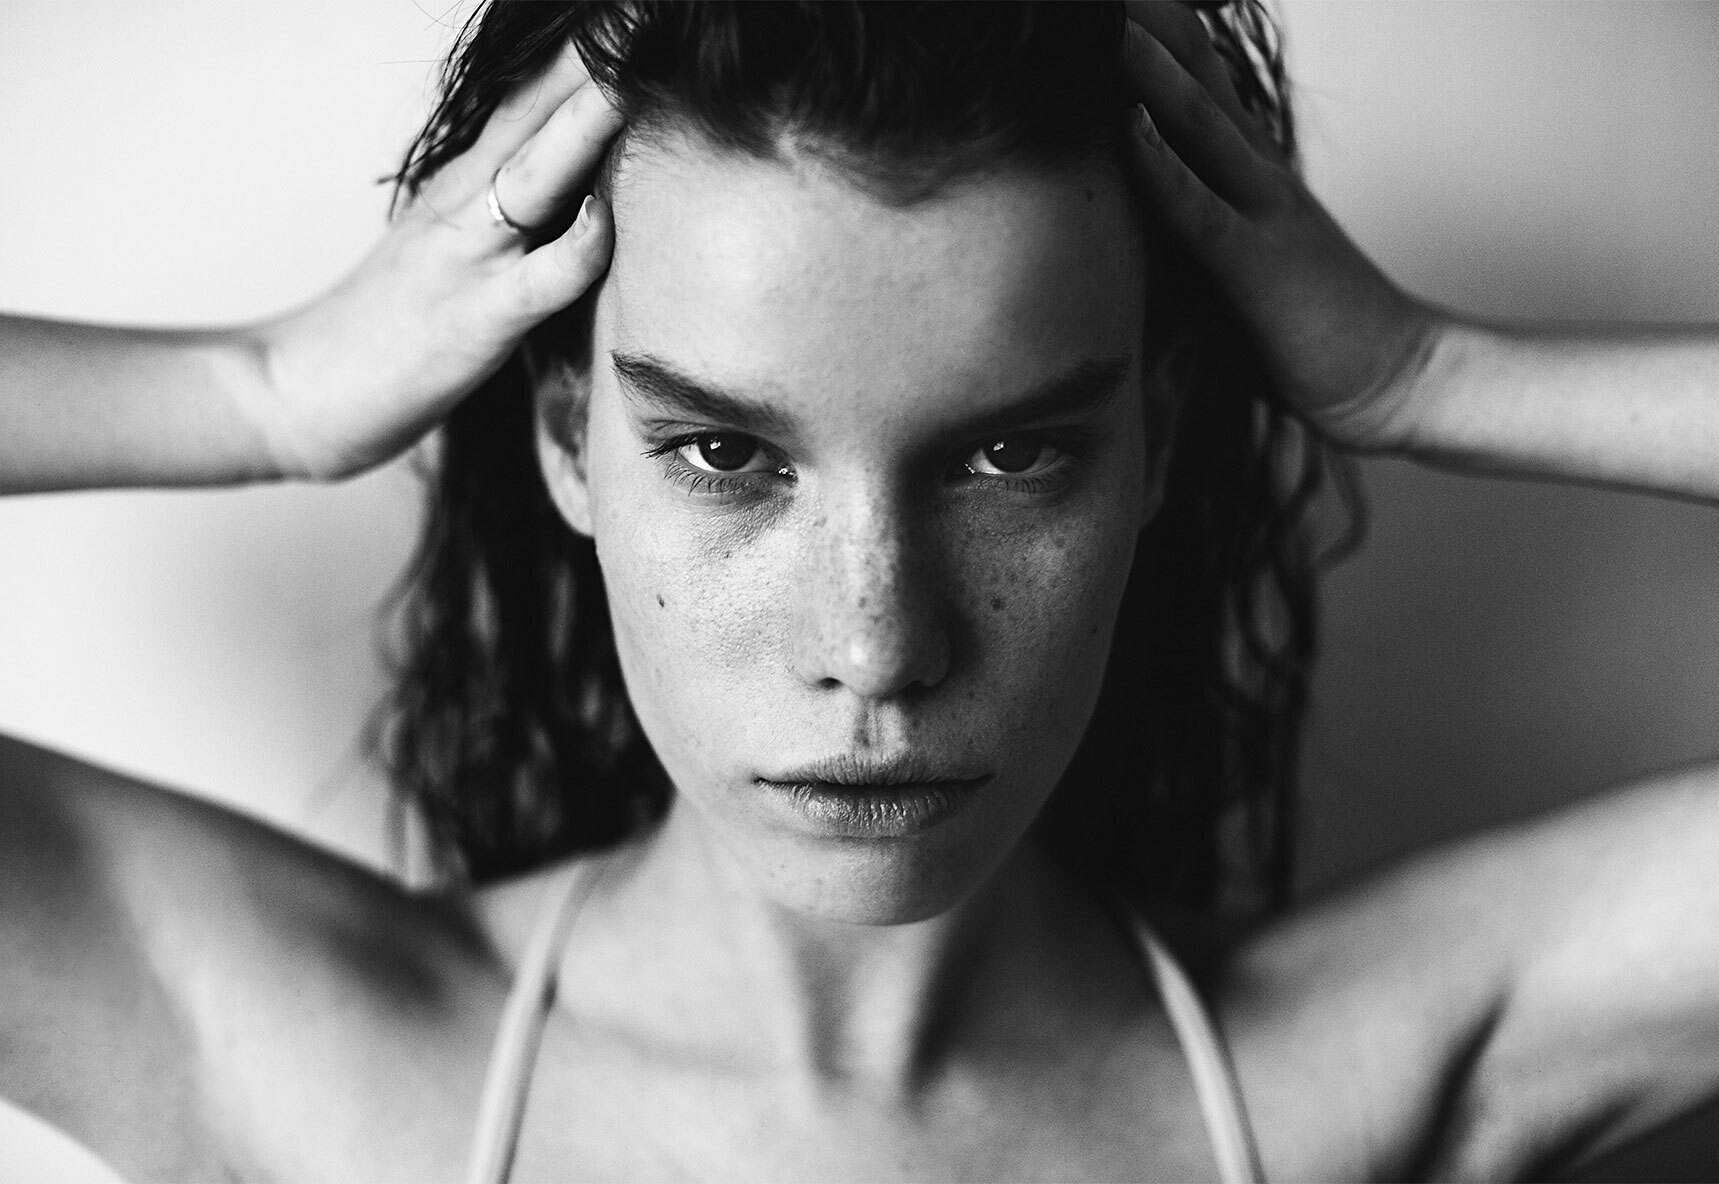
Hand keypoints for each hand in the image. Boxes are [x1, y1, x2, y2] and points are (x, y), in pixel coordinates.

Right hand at [252, 46, 622, 479]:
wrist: (304, 387)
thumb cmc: (395, 322)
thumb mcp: (454, 241)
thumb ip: (513, 207)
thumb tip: (584, 187)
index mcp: (468, 174)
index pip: (535, 90)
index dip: (585, 49)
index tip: (632, 15)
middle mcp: (469, 195)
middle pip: (540, 103)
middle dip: (596, 53)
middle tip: (647, 8)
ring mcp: (473, 251)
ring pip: (542, 169)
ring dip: (591, 117)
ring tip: (639, 69)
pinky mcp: (481, 315)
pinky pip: (545, 274)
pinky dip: (583, 243)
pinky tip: (611, 213)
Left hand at [1120, 2, 1442, 451]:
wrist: (1396, 377)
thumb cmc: (1314, 331)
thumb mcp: (1249, 265)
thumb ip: (1208, 232)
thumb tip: (1150, 221)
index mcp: (1251, 177)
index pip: (1201, 89)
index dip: (1160, 38)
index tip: (1119, 5)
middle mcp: (1256, 178)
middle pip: (1199, 79)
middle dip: (1152, 24)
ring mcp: (1260, 214)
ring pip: (1197, 123)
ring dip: (1151, 68)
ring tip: (1111, 15)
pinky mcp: (1254, 266)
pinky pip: (1198, 209)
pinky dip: (1160, 165)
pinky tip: (1127, 126)